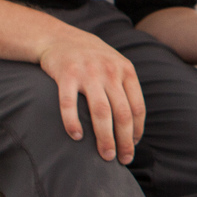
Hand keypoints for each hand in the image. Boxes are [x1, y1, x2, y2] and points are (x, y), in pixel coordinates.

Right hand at [36, 26, 144, 163]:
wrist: (60, 37)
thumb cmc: (92, 58)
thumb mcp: (115, 65)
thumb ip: (125, 88)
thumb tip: (134, 126)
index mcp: (125, 70)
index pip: (137, 107)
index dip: (137, 130)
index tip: (133, 145)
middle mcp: (109, 71)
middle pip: (122, 114)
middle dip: (124, 141)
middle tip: (123, 159)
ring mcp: (88, 73)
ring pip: (101, 112)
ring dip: (105, 138)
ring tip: (105, 156)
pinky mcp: (66, 75)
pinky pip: (69, 104)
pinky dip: (73, 123)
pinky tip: (77, 137)